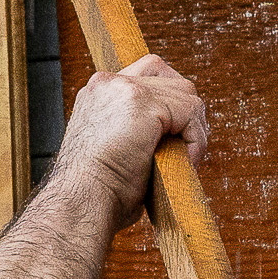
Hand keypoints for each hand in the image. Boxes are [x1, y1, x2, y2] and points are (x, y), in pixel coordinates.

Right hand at [53, 55, 208, 218]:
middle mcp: (107, 84)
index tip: (174, 138)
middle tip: (187, 149)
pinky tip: (185, 161)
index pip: (148, 75)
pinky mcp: (142, 102)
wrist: (81, 202)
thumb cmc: (97, 192)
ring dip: (194, 130)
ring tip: (185, 161)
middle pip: (171, 79)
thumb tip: (173, 138)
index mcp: (99, 94)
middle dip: (187, 113)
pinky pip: (190, 111)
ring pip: (185, 94)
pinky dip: (196, 139)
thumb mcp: (113, 151)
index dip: (171, 104)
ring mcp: (123, 88)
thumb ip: (135, 132)